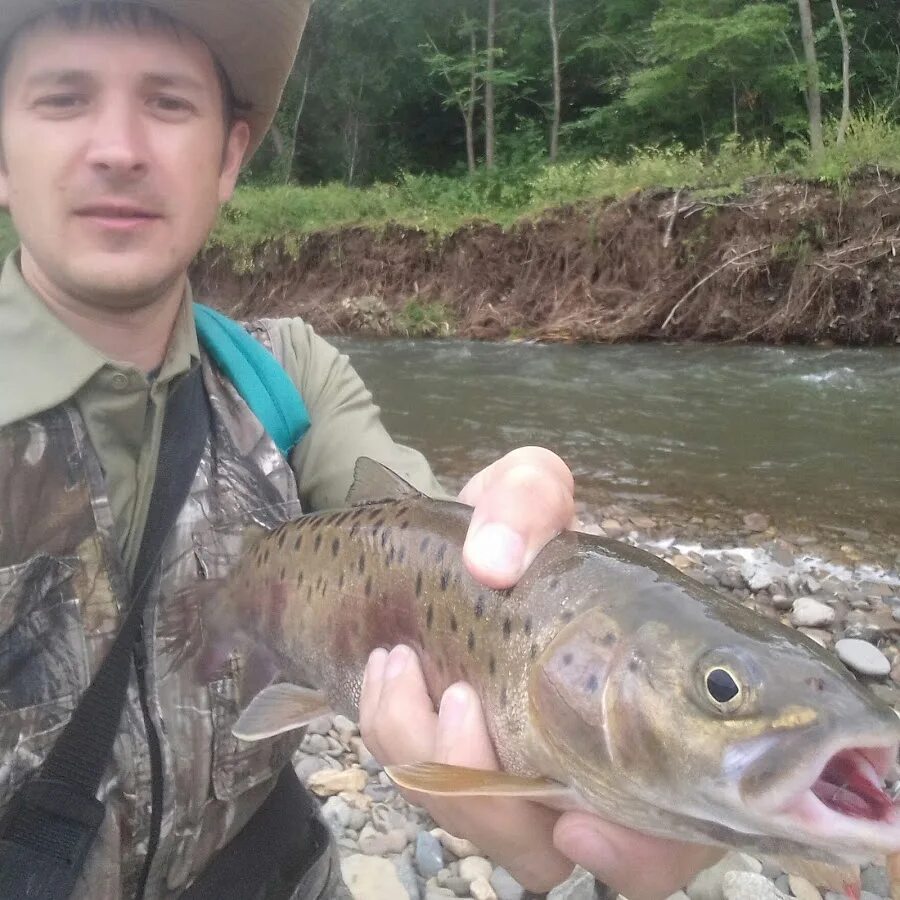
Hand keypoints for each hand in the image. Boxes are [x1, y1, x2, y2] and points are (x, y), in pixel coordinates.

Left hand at [359, 447, 720, 894]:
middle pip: (561, 856)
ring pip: (489, 834)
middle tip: (457, 700)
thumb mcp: (526, 492)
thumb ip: (527, 497)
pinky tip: (389, 674)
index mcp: (649, 712)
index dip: (639, 856)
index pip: (679, 833)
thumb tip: (493, 565)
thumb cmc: (513, 533)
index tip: (576, 820)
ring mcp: (527, 776)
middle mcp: (597, 764)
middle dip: (496, 803)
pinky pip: (429, 795)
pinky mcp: (462, 770)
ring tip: (399, 662)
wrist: (449, 556)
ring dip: (434, 764)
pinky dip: (396, 742)